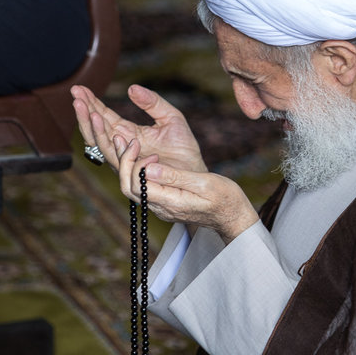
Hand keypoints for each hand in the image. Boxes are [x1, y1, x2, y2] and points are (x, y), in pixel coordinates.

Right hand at [72, 84, 206, 173]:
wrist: (195, 174)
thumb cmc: (184, 149)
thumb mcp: (171, 117)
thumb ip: (152, 102)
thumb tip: (131, 88)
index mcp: (127, 133)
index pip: (104, 117)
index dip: (91, 103)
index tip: (79, 89)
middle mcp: (121, 149)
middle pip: (96, 131)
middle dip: (85, 114)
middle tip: (76, 97)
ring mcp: (125, 163)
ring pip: (103, 147)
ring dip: (96, 130)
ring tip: (92, 113)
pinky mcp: (134, 176)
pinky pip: (122, 163)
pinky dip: (118, 149)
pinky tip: (117, 134)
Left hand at [116, 138, 258, 243]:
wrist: (232, 216)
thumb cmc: (224, 199)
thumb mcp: (204, 183)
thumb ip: (175, 177)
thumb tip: (148, 168)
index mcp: (168, 202)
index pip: (135, 184)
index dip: (132, 163)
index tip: (145, 146)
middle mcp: (159, 207)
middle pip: (127, 186)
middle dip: (122, 161)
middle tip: (124, 138)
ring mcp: (160, 206)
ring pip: (132, 187)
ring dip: (127, 164)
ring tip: (126, 141)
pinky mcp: (163, 202)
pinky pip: (141, 187)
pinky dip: (135, 169)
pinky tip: (138, 153)